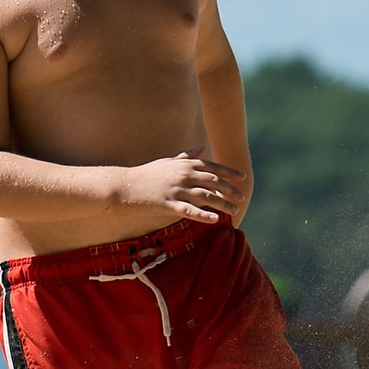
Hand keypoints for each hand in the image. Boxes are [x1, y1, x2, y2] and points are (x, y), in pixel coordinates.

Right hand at [121, 150, 248, 223]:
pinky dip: (204, 215)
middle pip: (214, 181)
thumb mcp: (168, 161)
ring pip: (206, 196)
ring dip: (223, 203)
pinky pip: (190, 210)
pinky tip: (216, 220)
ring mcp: (177, 190)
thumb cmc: (148, 174)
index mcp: (185, 164)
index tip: (242, 178)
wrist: (126, 185)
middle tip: (241, 197)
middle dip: (230, 190)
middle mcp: (184, 175)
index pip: (213, 167)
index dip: (229, 173)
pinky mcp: (169, 204)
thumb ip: (186, 156)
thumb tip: (201, 148)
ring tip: (234, 210)